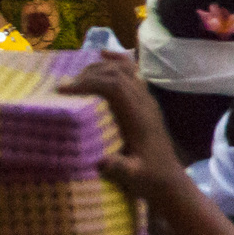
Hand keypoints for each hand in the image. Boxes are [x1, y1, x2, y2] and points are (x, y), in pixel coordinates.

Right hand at [61, 57, 194, 203]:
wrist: (169, 179)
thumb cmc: (149, 178)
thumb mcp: (134, 177)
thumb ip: (120, 168)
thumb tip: (102, 162)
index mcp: (140, 116)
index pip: (115, 87)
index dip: (90, 83)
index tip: (64, 90)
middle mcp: (145, 102)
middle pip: (117, 74)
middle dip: (89, 74)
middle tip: (65, 87)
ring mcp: (147, 99)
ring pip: (125, 70)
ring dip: (100, 67)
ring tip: (78, 76)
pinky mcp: (146, 101)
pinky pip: (132, 73)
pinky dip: (117, 60)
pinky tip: (103, 54)